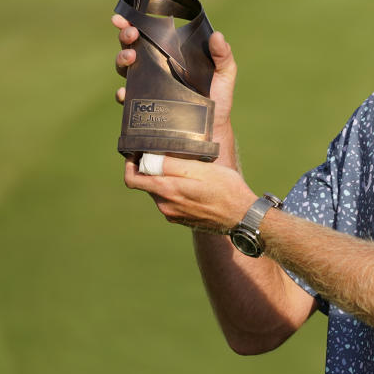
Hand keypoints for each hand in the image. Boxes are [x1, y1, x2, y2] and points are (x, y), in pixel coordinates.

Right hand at [111, 14, 236, 128]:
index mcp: (170, 54)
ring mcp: (148, 86)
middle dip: (126, 37)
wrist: (214, 128)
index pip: (148, 35)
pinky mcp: (146, 106)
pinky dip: (122, 93)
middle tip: (131, 35)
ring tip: (131, 57)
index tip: (123, 18)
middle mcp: (155, 68)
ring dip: (122, 59)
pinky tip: (125, 92)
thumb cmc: (218, 97)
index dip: (133, 24)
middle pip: (132, 47)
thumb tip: (218, 35)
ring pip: (125, 69)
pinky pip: (128, 99)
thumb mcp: (224, 73)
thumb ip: (223, 54)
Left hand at [124, 156, 257, 230]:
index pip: (133, 180)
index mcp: (167, 191)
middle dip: (152, 169)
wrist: (243, 217)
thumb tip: (149, 159)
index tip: (137, 153)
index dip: (130, 164)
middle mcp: (166, 206)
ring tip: (187, 169)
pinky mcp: (182, 219)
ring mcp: (173, 215)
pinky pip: (171, 201)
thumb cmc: (226, 189)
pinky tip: (194, 185)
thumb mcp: (202, 169)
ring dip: (167, 179)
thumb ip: (173, 165)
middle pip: (147, 184)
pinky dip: (176, 190)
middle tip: (168, 154)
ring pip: (160, 192)